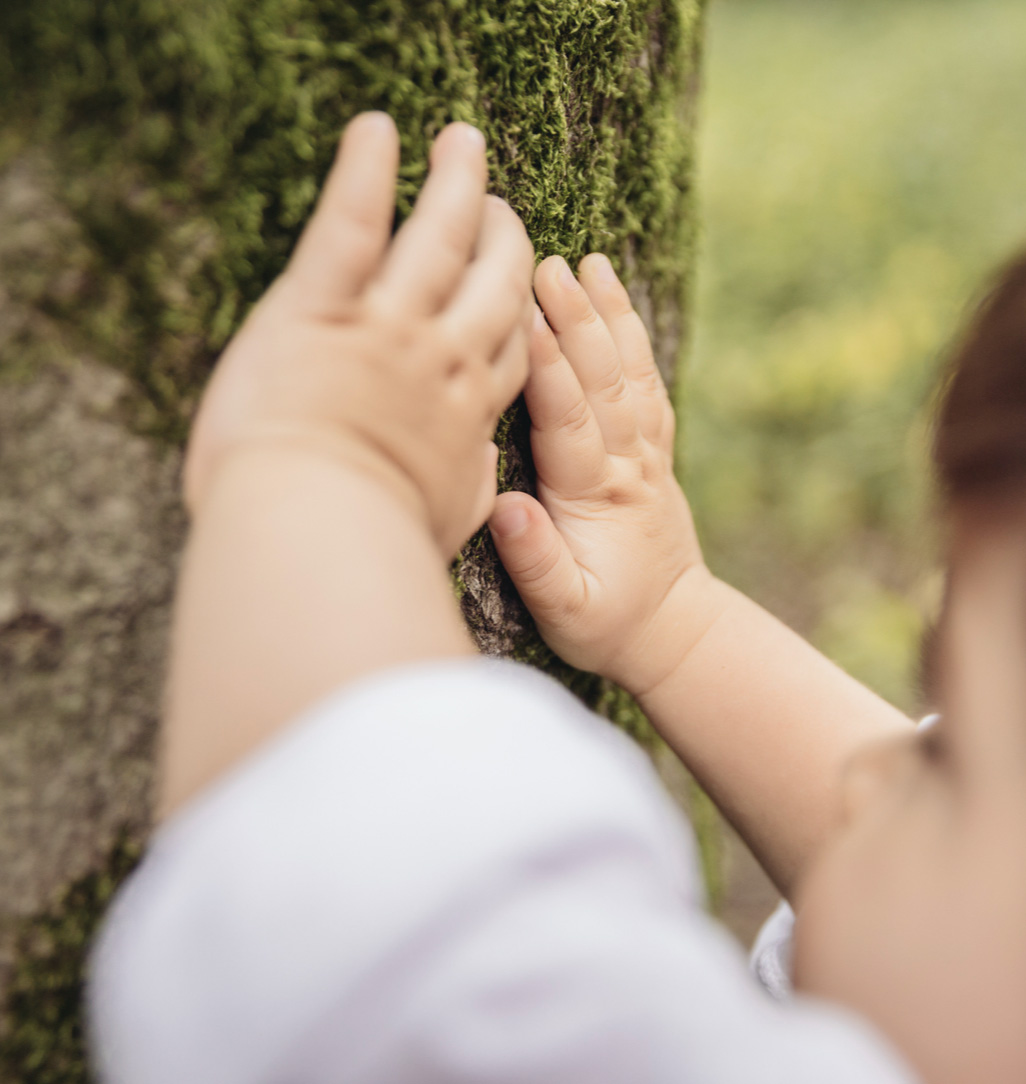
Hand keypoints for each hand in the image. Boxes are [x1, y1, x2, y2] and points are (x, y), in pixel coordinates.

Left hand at [183, 112, 535, 558]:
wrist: (315, 537)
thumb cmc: (374, 540)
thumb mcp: (447, 519)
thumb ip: (469, 480)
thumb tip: (487, 466)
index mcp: (469, 409)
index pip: (514, 341)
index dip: (523, 305)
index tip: (527, 284)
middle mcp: (442, 357)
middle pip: (494, 277)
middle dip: (503, 234)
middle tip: (501, 205)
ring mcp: (387, 326)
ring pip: (437, 237)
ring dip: (454, 182)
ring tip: (462, 140)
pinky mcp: (319, 308)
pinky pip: (350, 225)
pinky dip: (363, 173)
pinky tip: (375, 129)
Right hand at [488, 253, 712, 695]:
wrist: (673, 631)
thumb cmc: (607, 625)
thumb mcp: (566, 612)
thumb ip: (537, 561)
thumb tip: (506, 506)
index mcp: (595, 497)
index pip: (568, 419)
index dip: (547, 367)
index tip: (523, 316)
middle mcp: (626, 464)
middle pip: (601, 380)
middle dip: (576, 320)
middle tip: (547, 265)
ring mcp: (646, 453)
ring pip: (628, 371)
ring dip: (608, 314)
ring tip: (586, 263)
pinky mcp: (653, 449)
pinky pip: (645, 381)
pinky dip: (632, 335)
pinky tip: (615, 298)